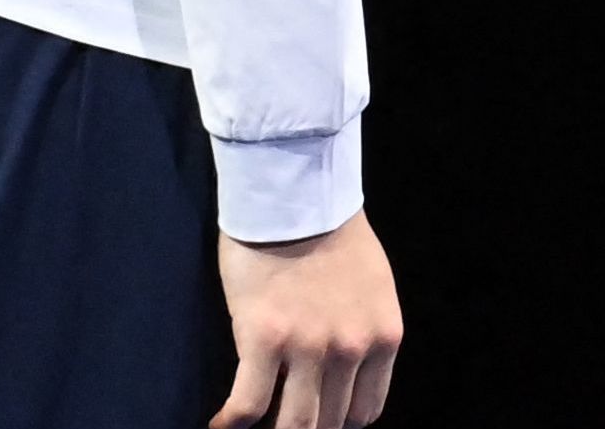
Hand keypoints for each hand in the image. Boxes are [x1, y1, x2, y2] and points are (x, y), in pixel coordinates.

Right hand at [213, 212, 399, 428]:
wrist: (296, 198)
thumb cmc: (332, 236)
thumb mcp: (374, 289)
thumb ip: (365, 331)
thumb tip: (348, 370)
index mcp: (384, 336)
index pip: (366, 411)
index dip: (339, 422)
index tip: (319, 417)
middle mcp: (353, 348)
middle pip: (330, 422)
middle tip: (283, 425)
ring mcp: (310, 347)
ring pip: (295, 424)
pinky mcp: (265, 340)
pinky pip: (248, 404)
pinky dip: (231, 424)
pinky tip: (220, 425)